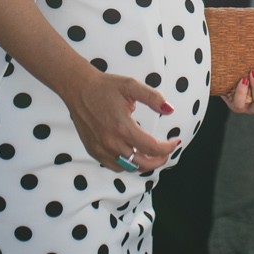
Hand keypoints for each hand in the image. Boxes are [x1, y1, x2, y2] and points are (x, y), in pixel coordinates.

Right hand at [61, 70, 177, 173]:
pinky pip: (115, 166)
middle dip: (159, 160)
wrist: (78, 89)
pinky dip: (128, 164)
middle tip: (166, 151)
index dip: (168, 148)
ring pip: (129, 167)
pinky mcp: (93, 151)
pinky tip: (133, 154)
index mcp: (123, 128)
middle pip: (143, 163)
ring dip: (144, 164)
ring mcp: (101, 149)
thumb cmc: (104, 86)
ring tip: (152, 154)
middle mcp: (112, 143)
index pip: (152, 148)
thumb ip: (152, 97)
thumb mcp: (131, 86)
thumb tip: (170, 109)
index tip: (175, 141)